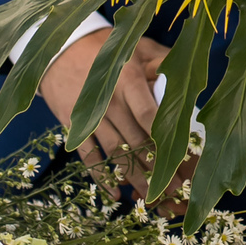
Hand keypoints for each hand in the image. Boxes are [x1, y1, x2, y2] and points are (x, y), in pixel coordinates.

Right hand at [40, 29, 181, 201]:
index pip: (149, 114)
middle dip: (156, 168)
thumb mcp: (135, 45)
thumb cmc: (106, 48)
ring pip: (115, 153)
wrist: (59, 49)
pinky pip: (89, 156)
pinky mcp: (74, 126)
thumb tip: (186, 72)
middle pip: (136, 141)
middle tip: (177, 190)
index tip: (182, 159)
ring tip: (152, 198)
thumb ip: (162, 59)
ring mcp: (90, 116)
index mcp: (128, 79)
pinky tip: (116, 192)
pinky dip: (102, 176)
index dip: (165, 138)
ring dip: (135, 178)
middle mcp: (110, 100)